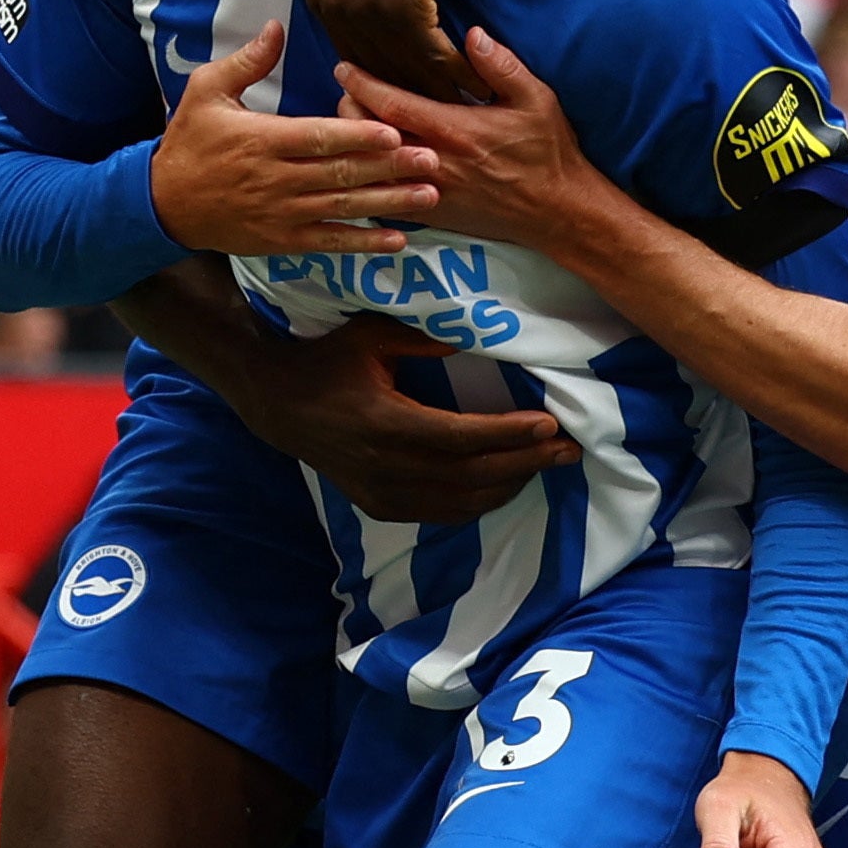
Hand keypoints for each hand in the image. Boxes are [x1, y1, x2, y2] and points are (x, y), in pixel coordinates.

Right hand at [150, 22, 439, 254]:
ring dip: (388, 203)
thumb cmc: (188, 141)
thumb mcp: (206, 91)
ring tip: (429, 196)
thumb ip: (247, 62)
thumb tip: (277, 27)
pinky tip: (397, 239)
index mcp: (261, 139)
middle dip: (389, 167)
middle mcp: (275, 179)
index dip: (357, 135)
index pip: (317, 137)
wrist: (163, 204)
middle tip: (432, 160)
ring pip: (343, 207)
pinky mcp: (282, 239)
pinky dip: (363, 241)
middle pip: (340, 173)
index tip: (394, 131)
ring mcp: (281, 213)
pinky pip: (329, 241)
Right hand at [227, 311, 580, 523]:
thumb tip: (471, 338)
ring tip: (547, 463)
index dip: (509, 434)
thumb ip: (421, 338)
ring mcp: (382, 492)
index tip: (550, 424)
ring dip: (511, 483)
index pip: (461, 437)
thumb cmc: (327, 361)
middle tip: (570, 449)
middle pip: (471, 473)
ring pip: (462, 500)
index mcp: (385, 421)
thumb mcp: (368, 336)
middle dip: (526, 462)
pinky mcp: (380, 506)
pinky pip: (442, 512)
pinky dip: (481, 501)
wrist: (277, 405)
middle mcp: (386, 466)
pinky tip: (507, 483)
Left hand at [303, 0, 486, 101]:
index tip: (415, 111)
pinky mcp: (400, 4)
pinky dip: (456, 72)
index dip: (387, 90)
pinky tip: (477, 82)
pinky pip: (431, 54)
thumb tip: (376, 41)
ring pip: (407, 68)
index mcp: (322, 2)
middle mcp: (335, 9)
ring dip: (441, 93)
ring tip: (468, 109)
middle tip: (442, 125)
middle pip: (378, 73)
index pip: (354, 63)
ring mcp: (365, 8)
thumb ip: (362, 0)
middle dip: (412, 101)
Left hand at [334, 28, 610, 250]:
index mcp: (455, 130)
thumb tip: (473, 33)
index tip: (343, 68)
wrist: (558, 211)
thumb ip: (501, 66)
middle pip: (370, 137)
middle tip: (344, 94)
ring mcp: (429, 193)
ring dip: (355, 147)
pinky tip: (363, 164)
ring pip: (371, 170)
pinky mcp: (431, 215)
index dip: (362, 85)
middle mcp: (435, 163)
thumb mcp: (535, 99)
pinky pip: (384, 198)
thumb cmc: (548, 152)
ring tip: (347, 125)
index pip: (393, 104)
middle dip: (349, 112)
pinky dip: (368, 179)